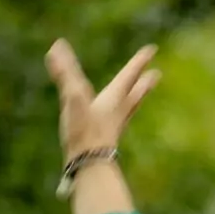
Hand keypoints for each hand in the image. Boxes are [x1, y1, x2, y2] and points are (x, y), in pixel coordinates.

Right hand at [45, 39, 160, 164]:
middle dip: (144, 82)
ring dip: (136, 98)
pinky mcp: (105, 140)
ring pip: (129, 109)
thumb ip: (66, 73)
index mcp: (114, 99)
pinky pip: (116, 122)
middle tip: (157, 74)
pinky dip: (120, 115)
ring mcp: (113, 128)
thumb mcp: (73, 98)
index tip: (153, 50)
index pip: (129, 75)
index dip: (139, 62)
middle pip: (135, 94)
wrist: (90, 167)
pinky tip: (114, 120)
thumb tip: (57, 46)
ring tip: (141, 94)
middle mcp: (118, 113)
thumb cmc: (84, 132)